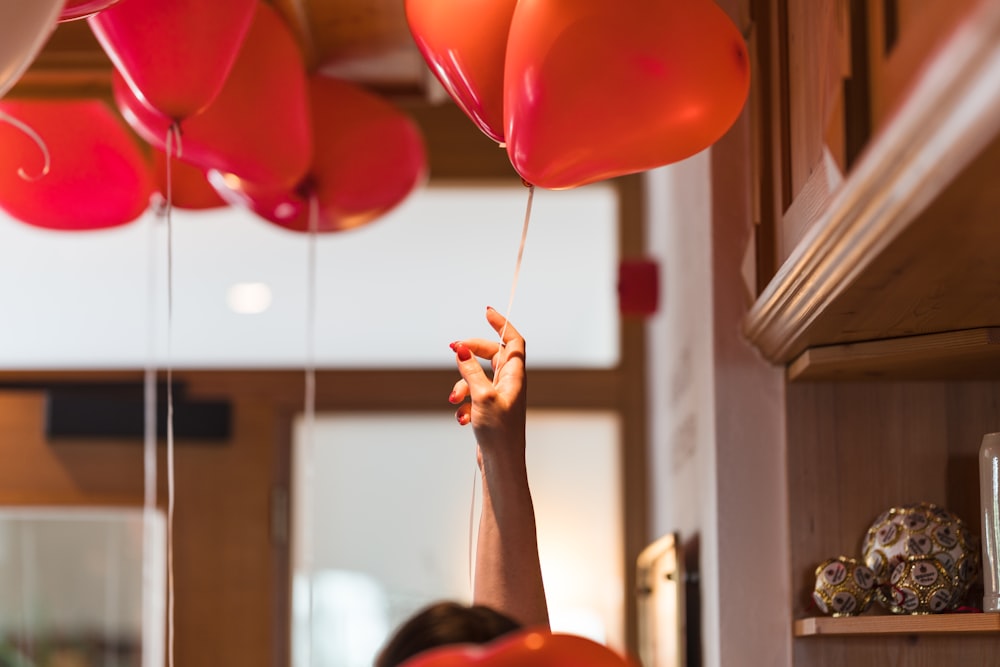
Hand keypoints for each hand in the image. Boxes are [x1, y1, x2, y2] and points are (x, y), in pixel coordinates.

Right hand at [448, 307, 526, 457]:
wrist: (501, 464)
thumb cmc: (499, 433)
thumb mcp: (481, 396)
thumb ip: (470, 371)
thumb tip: (460, 348)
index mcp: (514, 376)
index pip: (513, 341)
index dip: (502, 325)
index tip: (486, 312)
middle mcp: (509, 383)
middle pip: (491, 355)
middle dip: (471, 353)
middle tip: (454, 350)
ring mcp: (499, 396)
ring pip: (477, 377)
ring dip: (462, 384)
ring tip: (454, 399)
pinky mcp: (489, 410)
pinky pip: (473, 396)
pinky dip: (464, 403)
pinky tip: (462, 418)